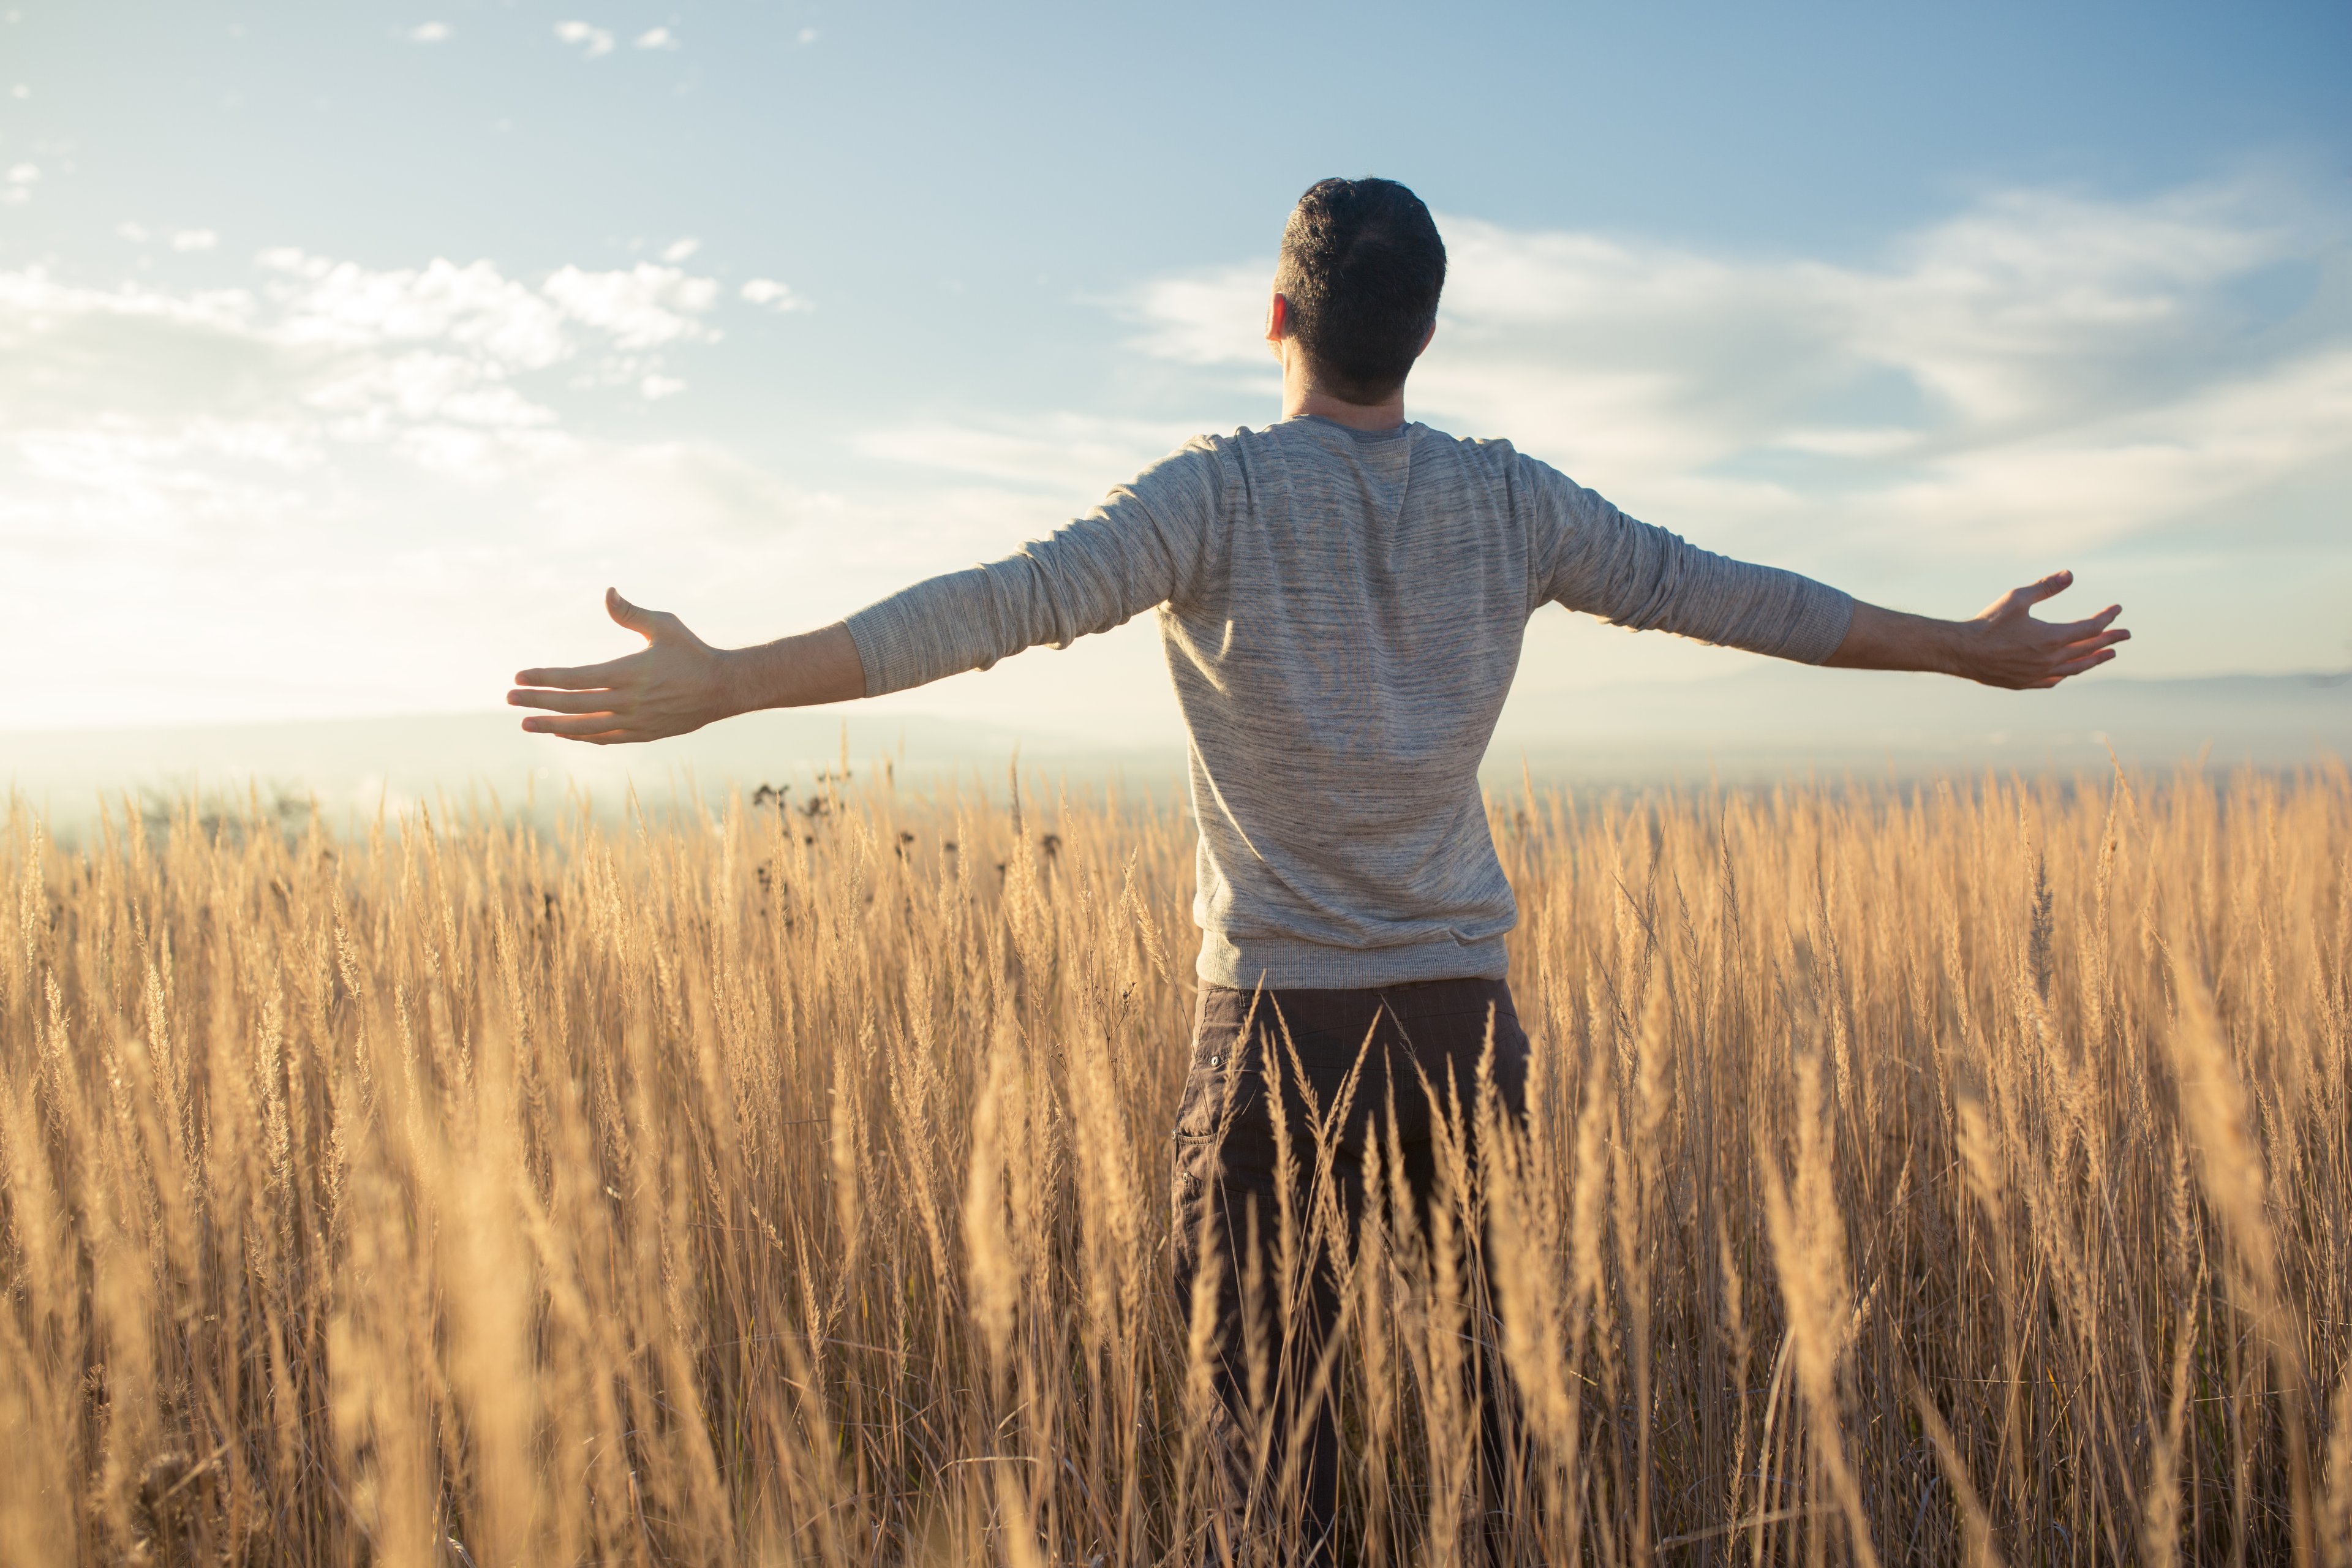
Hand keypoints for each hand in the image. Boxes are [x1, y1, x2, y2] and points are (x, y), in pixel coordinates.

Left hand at [508, 588, 738, 743]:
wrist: (723, 688)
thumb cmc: (692, 651)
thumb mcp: (664, 625)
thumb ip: (631, 613)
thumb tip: (607, 592)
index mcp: (628, 673)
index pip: (575, 678)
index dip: (544, 678)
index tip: (519, 675)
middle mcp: (628, 702)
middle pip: (572, 704)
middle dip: (537, 701)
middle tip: (509, 698)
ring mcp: (634, 722)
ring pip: (584, 727)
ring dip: (552, 725)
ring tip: (526, 723)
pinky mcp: (643, 734)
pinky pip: (605, 738)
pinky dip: (580, 736)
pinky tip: (562, 732)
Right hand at [1956, 569, 2129, 689]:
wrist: (1963, 652)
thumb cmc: (1989, 622)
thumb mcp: (2017, 598)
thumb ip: (2046, 587)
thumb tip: (2070, 574)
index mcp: (2052, 637)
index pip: (2091, 628)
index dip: (2107, 618)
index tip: (2117, 609)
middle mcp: (2050, 659)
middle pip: (2089, 649)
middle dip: (2110, 640)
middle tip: (2126, 635)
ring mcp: (2039, 674)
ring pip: (2076, 668)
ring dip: (2095, 660)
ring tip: (2108, 655)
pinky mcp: (2025, 683)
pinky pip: (2054, 681)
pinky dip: (2068, 674)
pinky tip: (2070, 672)